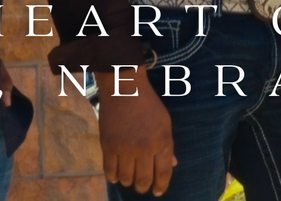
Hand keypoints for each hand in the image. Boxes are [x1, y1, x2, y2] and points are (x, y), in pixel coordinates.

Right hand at [97, 74, 178, 195]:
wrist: (125, 90)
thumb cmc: (148, 105)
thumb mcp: (165, 123)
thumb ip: (168, 145)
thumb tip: (172, 165)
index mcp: (162, 142)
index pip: (164, 172)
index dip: (161, 185)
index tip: (158, 192)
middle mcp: (145, 148)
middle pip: (144, 179)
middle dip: (144, 187)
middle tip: (142, 187)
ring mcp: (125, 148)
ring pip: (126, 178)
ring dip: (128, 182)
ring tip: (129, 180)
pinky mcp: (108, 146)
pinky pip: (109, 171)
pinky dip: (113, 177)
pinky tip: (116, 176)